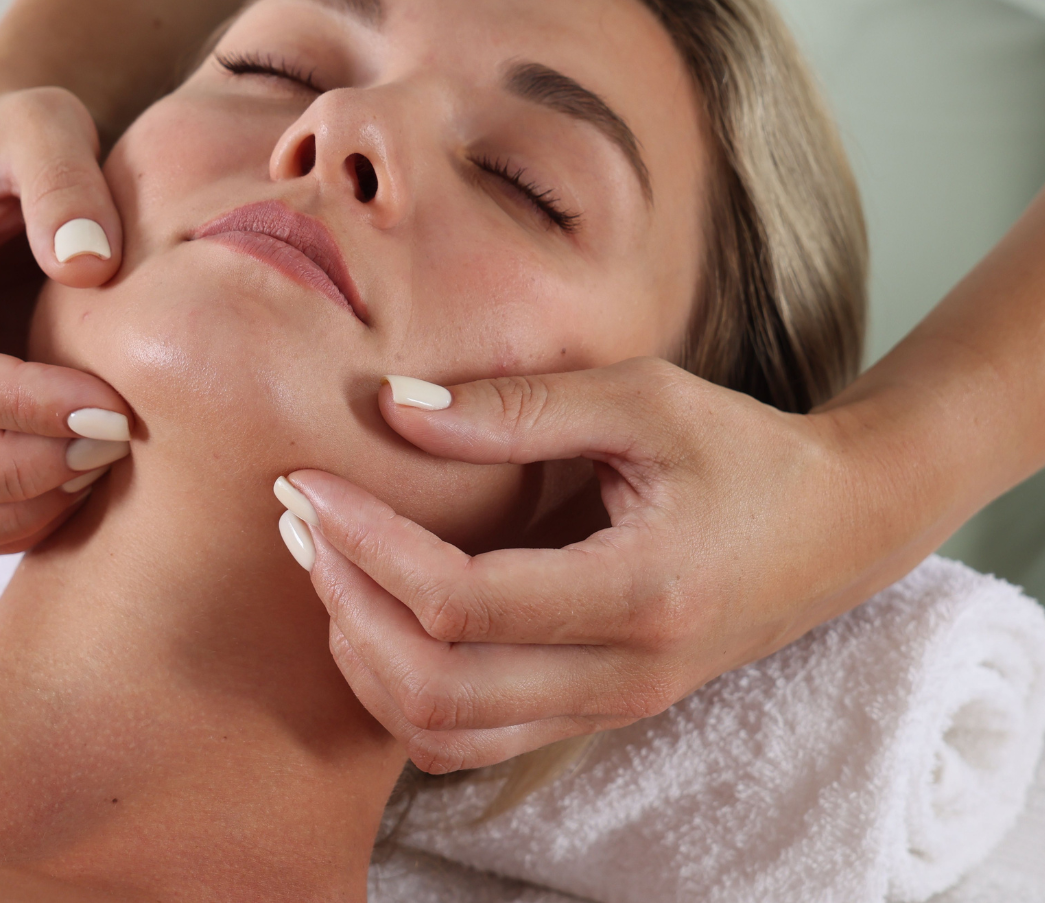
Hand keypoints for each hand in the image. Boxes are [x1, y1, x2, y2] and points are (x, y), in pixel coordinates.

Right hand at [0, 88, 130, 554]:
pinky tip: (72, 489)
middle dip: (12, 470)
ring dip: (6, 511)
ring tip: (97, 469)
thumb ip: (62, 177)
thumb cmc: (28, 146)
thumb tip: (86, 265)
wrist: (5, 175)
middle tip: (113, 446)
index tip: (113, 411)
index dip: (19, 407)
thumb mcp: (47, 123)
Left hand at [282, 359, 906, 772]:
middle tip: (299, 519)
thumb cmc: (745, 449)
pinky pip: (471, 736)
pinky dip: (404, 689)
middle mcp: (622, 675)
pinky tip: (382, 612)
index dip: (363, 542)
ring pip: (441, 731)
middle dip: (343, 600)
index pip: (458, 600)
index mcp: (639, 593)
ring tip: (326, 563)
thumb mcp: (642, 401)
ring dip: (364, 655)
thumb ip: (518, 408)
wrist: (837, 526)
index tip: (308, 482)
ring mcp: (610, 707)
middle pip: (433, 686)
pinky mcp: (598, 709)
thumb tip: (394, 407)